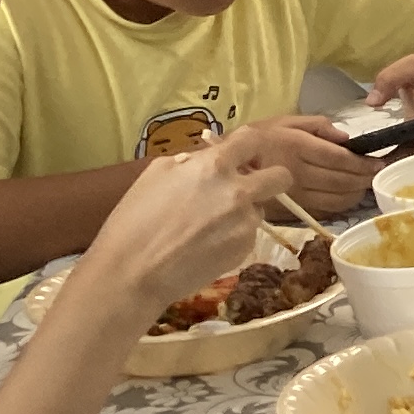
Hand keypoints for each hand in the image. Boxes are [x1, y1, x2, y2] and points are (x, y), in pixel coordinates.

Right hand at [70, 146, 269, 323]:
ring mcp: (245, 222)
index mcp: (214, 166)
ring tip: (209, 227)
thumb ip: (190, 162)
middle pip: (281, 176)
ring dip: (244, 212)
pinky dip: (234, 236)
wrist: (132, 272)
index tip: (245, 156)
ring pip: (261, 209)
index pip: (253, 140)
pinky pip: (248, 234)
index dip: (250, 148)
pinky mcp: (245, 249)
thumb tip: (206, 160)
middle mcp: (238, 191)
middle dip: (269, 179)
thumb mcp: (156, 174)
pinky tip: (206, 245)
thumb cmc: (133, 220)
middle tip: (248, 188)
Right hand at [222, 114, 375, 216]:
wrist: (222, 167)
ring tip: (365, 184)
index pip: (340, 159)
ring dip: (356, 193)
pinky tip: (346, 196)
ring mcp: (294, 195)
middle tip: (377, 173)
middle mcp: (297, 173)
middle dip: (365, 178)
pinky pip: (323, 210)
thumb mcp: (284, 120)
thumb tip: (346, 137)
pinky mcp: (289, 210)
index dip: (363, 163)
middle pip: (342, 180)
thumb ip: (317, 125)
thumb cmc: (256, 138)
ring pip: (336, 199)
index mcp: (297, 147)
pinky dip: (341, 205)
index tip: (378, 162)